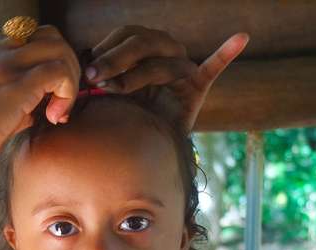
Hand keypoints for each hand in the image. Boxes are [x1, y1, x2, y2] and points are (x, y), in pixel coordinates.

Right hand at [0, 26, 79, 192]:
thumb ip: (15, 108)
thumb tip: (37, 110)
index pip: (35, 42)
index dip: (53, 68)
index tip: (51, 104)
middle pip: (51, 38)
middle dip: (69, 70)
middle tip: (61, 107)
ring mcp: (0, 69)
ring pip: (58, 50)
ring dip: (70, 80)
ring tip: (57, 113)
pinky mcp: (9, 91)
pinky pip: (56, 72)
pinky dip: (67, 93)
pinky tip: (53, 119)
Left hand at [85, 26, 247, 132]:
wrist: (146, 148)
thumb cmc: (123, 118)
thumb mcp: (105, 97)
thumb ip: (96, 82)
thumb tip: (75, 72)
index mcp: (142, 47)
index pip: (126, 35)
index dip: (106, 51)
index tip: (86, 73)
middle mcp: (163, 51)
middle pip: (142, 43)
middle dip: (115, 60)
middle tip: (95, 80)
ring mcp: (181, 68)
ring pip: (161, 63)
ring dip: (135, 76)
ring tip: (114, 89)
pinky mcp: (196, 86)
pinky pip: (213, 67)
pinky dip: (225, 53)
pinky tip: (240, 37)